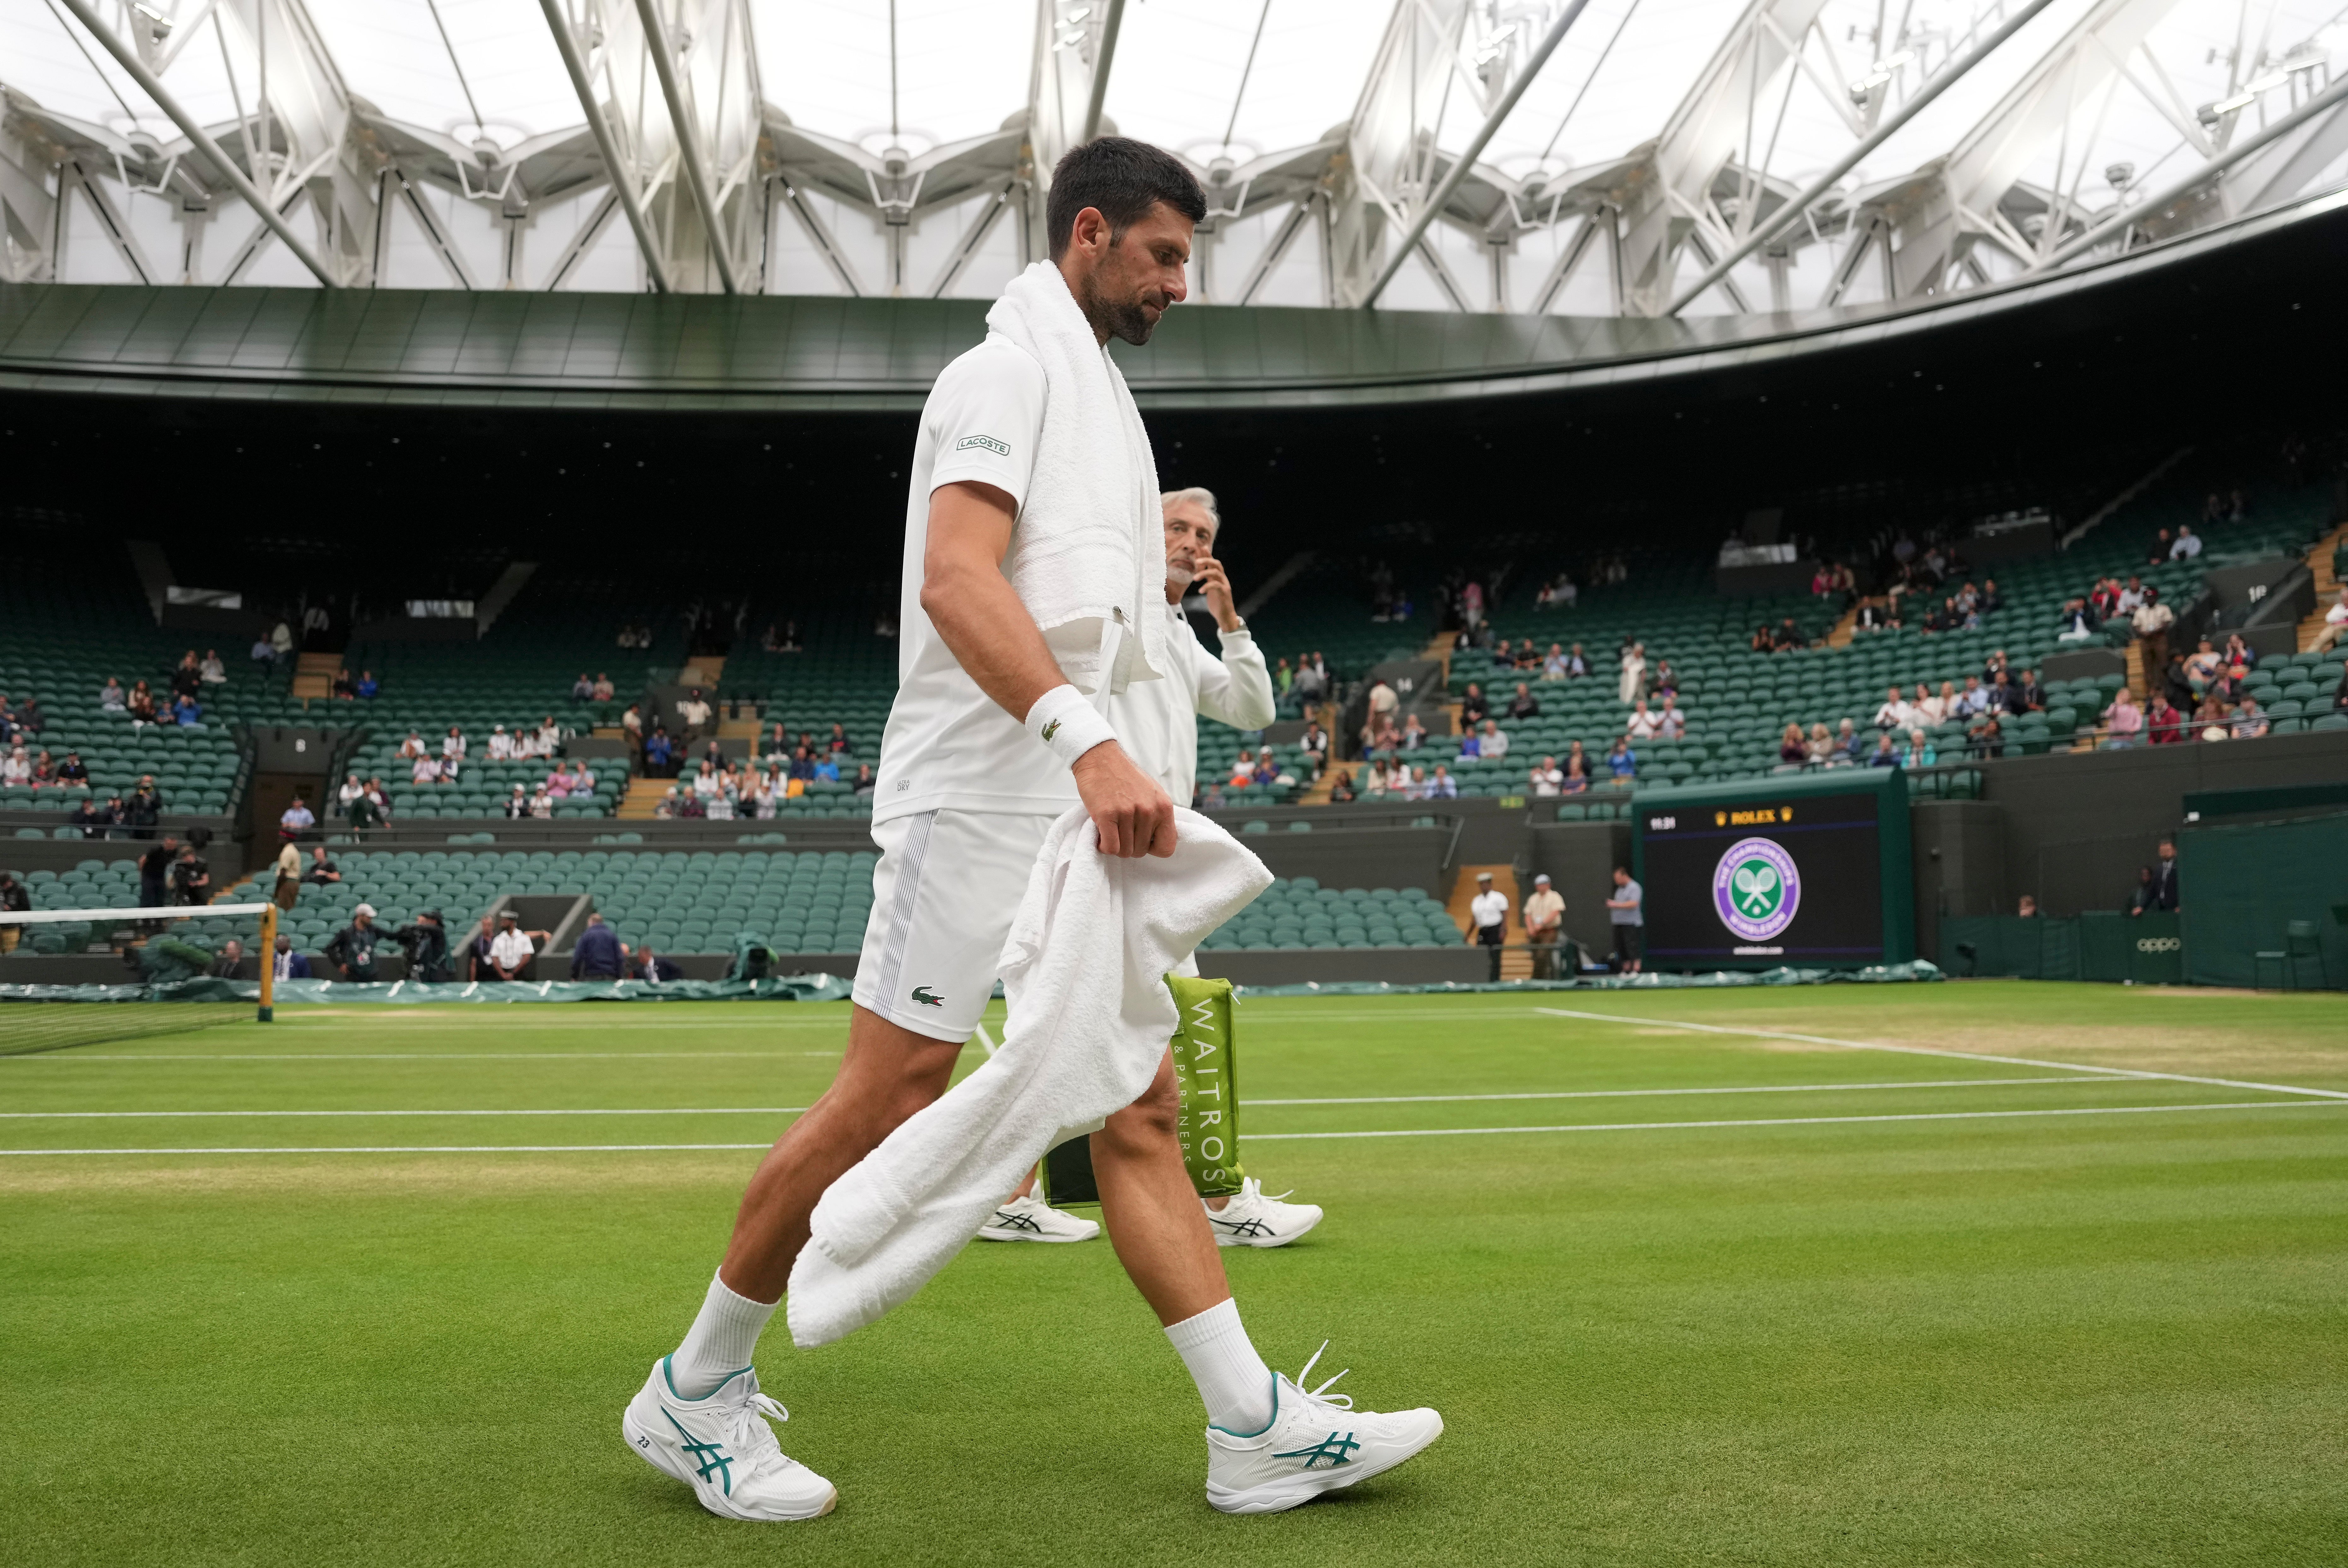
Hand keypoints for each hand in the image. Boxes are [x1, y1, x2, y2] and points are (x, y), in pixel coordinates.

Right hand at [1071, 741, 1176, 858]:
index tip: (1142, 839)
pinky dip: (1104, 846)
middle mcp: (1149, 811)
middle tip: (1120, 830)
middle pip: (1141, 851)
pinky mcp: (1107, 814)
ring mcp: (1128, 813)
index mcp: (1164, 807)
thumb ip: (1157, 815)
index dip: (1153, 848)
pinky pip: (1111, 847)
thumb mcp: (1152, 793)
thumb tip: (1157, 839)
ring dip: (1115, 845)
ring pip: (1124, 852)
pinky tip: (1101, 835)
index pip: (1167, 847)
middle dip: (1129, 845)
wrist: (1101, 758)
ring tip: (1110, 830)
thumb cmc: (1125, 776)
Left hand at [1193, 557, 1237, 630]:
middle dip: (1207, 560)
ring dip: (1204, 573)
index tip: (1201, 547)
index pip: (1213, 563)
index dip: (1208, 555)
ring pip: (1216, 573)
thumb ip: (1206, 578)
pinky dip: (1207, 586)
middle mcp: (1223, 579)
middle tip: (1196, 561)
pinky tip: (1200, 591)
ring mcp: (1224, 585)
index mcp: (1218, 577)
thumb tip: (1199, 569)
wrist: (1225, 616)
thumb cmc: (1217, 602)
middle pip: (1217, 564)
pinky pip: (1216, 585)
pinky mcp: (1224, 593)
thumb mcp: (1209, 587)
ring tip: (1194, 578)